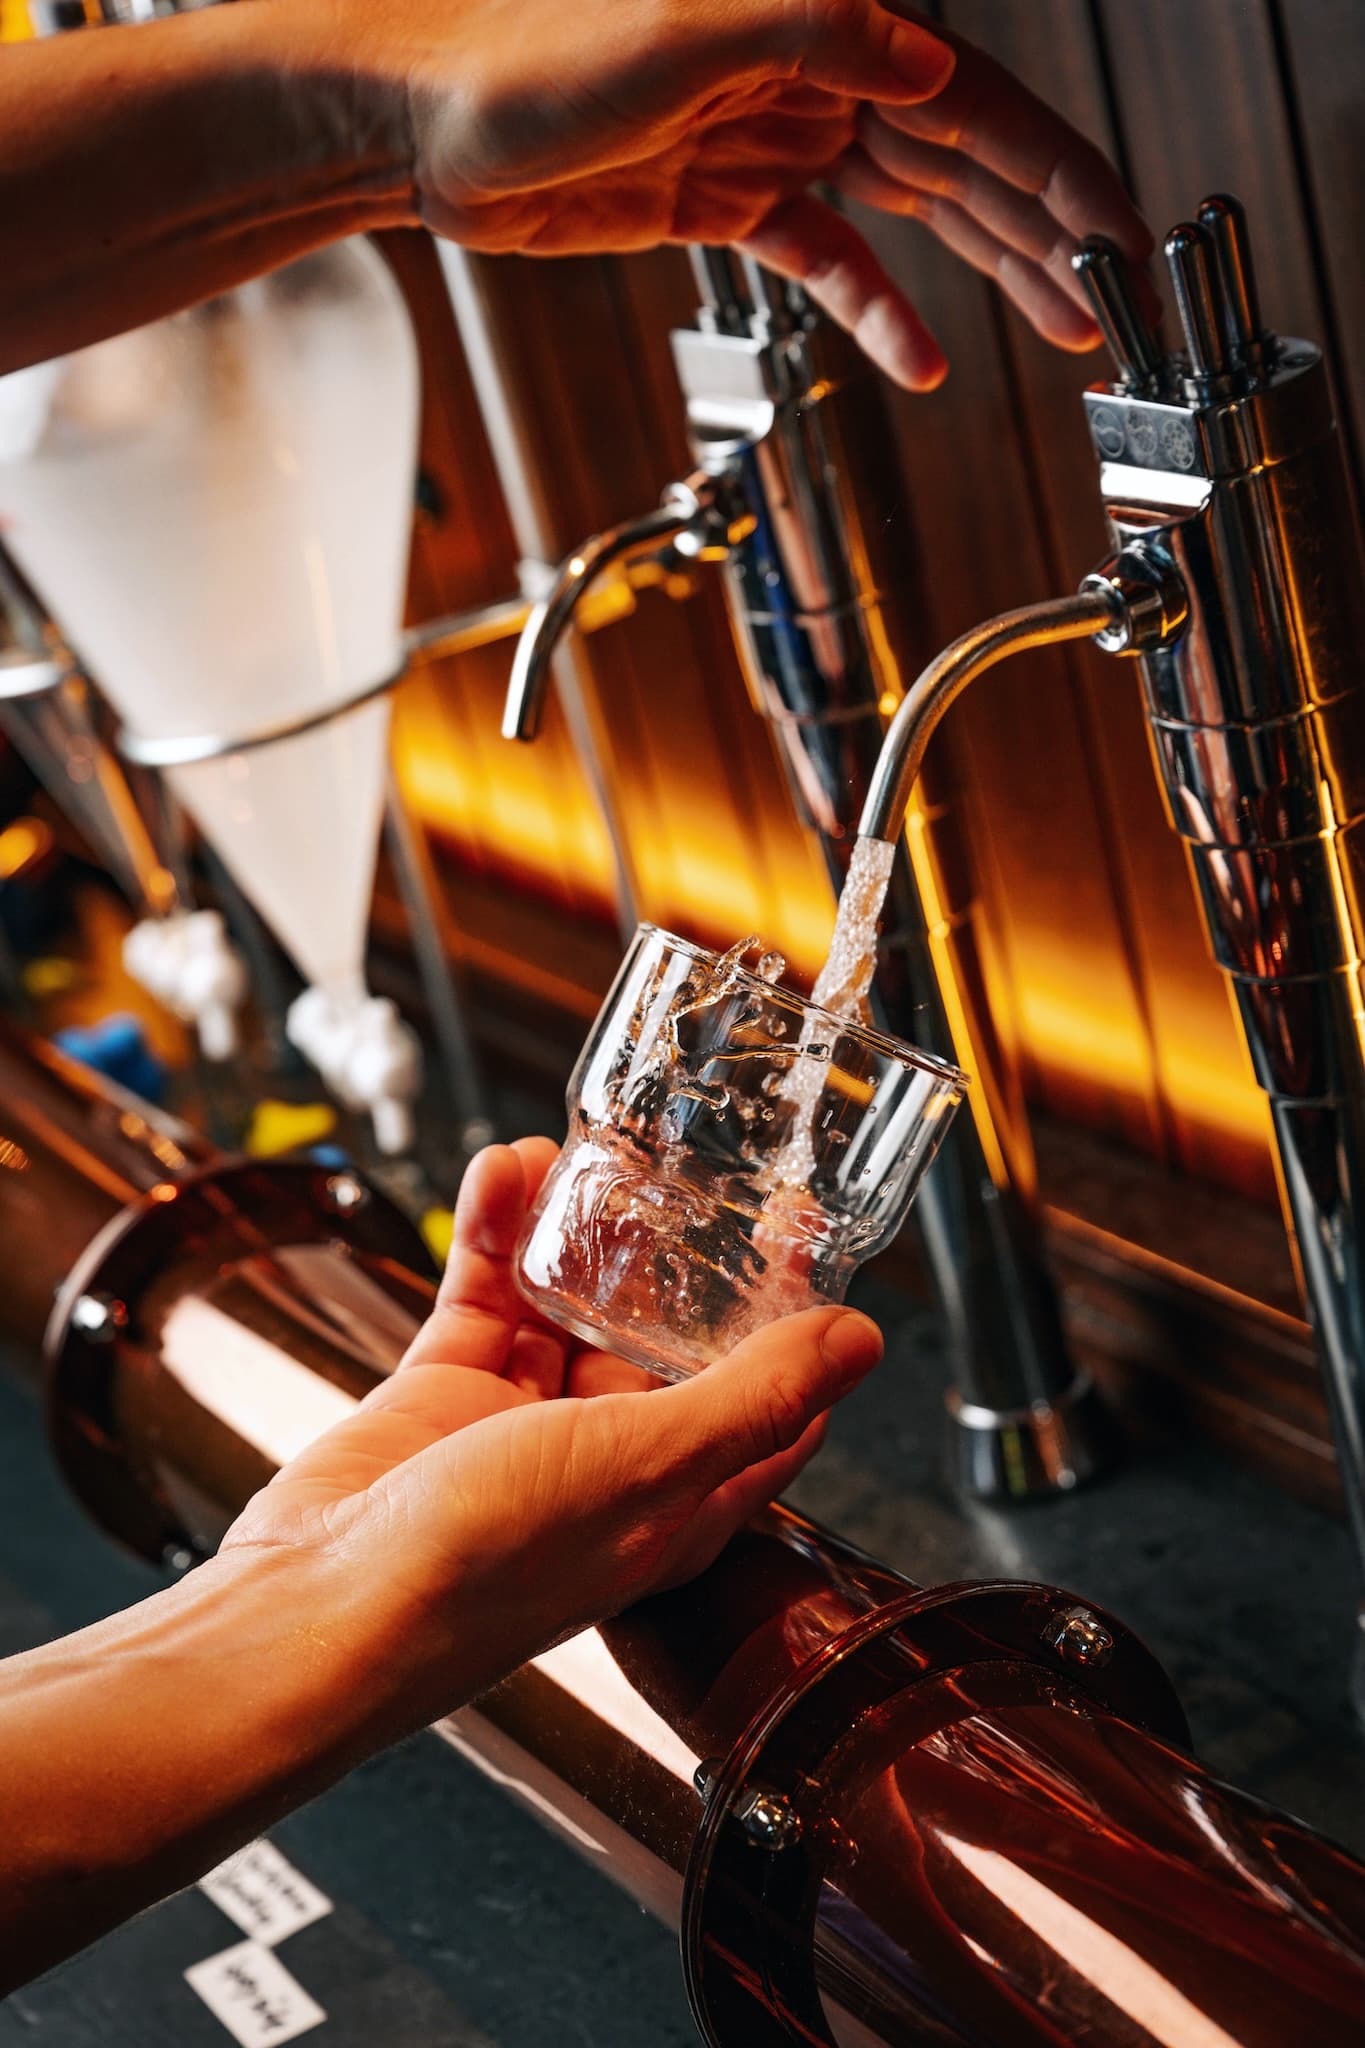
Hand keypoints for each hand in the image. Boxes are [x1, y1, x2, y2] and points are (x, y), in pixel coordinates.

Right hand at [220, 1137, 882, 1718]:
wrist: (324, 1601)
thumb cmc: (488, 1567)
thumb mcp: (648, 1466)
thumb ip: (754, 1397)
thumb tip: (860, 1343)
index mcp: (680, 1497)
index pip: (769, 1406)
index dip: (794, 1330)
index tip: (801, 1242)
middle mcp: (609, 1459)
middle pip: (663, 1338)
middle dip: (671, 1255)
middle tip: (686, 1166)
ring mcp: (523, 1423)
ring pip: (568, 1301)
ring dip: (572, 1226)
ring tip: (578, 1151)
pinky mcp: (448, 1391)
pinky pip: (484, 1291)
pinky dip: (491, 1231)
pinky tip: (501, 1173)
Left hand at [318, 0, 1150, 387]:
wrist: (417, 120)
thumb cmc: (521, 54)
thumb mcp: (681, 28)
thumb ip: (818, 32)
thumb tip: (934, 64)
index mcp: (821, 19)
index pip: (973, 100)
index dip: (1058, 172)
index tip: (1119, 233)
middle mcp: (810, 72)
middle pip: (962, 157)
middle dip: (1044, 230)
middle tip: (1114, 296)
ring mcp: (771, 137)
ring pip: (911, 209)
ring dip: (987, 269)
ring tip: (1058, 324)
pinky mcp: (726, 197)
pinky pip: (826, 257)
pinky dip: (873, 307)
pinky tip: (916, 356)